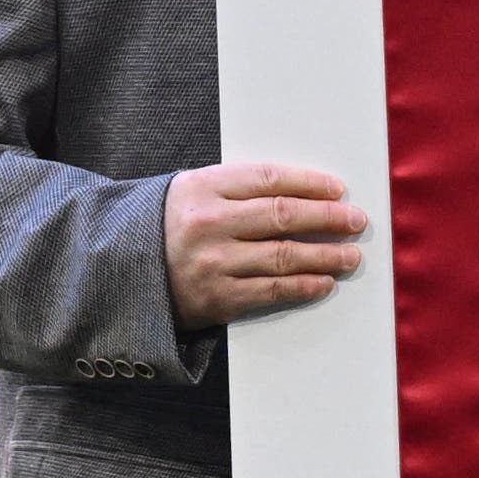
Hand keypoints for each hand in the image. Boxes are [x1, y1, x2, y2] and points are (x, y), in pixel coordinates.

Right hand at [163, 161, 367, 328]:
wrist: (123, 272)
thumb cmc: (171, 226)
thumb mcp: (194, 192)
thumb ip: (240, 189)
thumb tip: (307, 194)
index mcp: (202, 187)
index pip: (269, 179)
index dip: (309, 184)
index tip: (338, 190)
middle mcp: (208, 223)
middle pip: (282, 216)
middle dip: (327, 218)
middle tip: (356, 221)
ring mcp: (213, 263)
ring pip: (284, 256)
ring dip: (325, 256)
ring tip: (350, 256)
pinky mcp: (218, 298)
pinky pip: (272, 290)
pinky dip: (304, 286)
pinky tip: (325, 282)